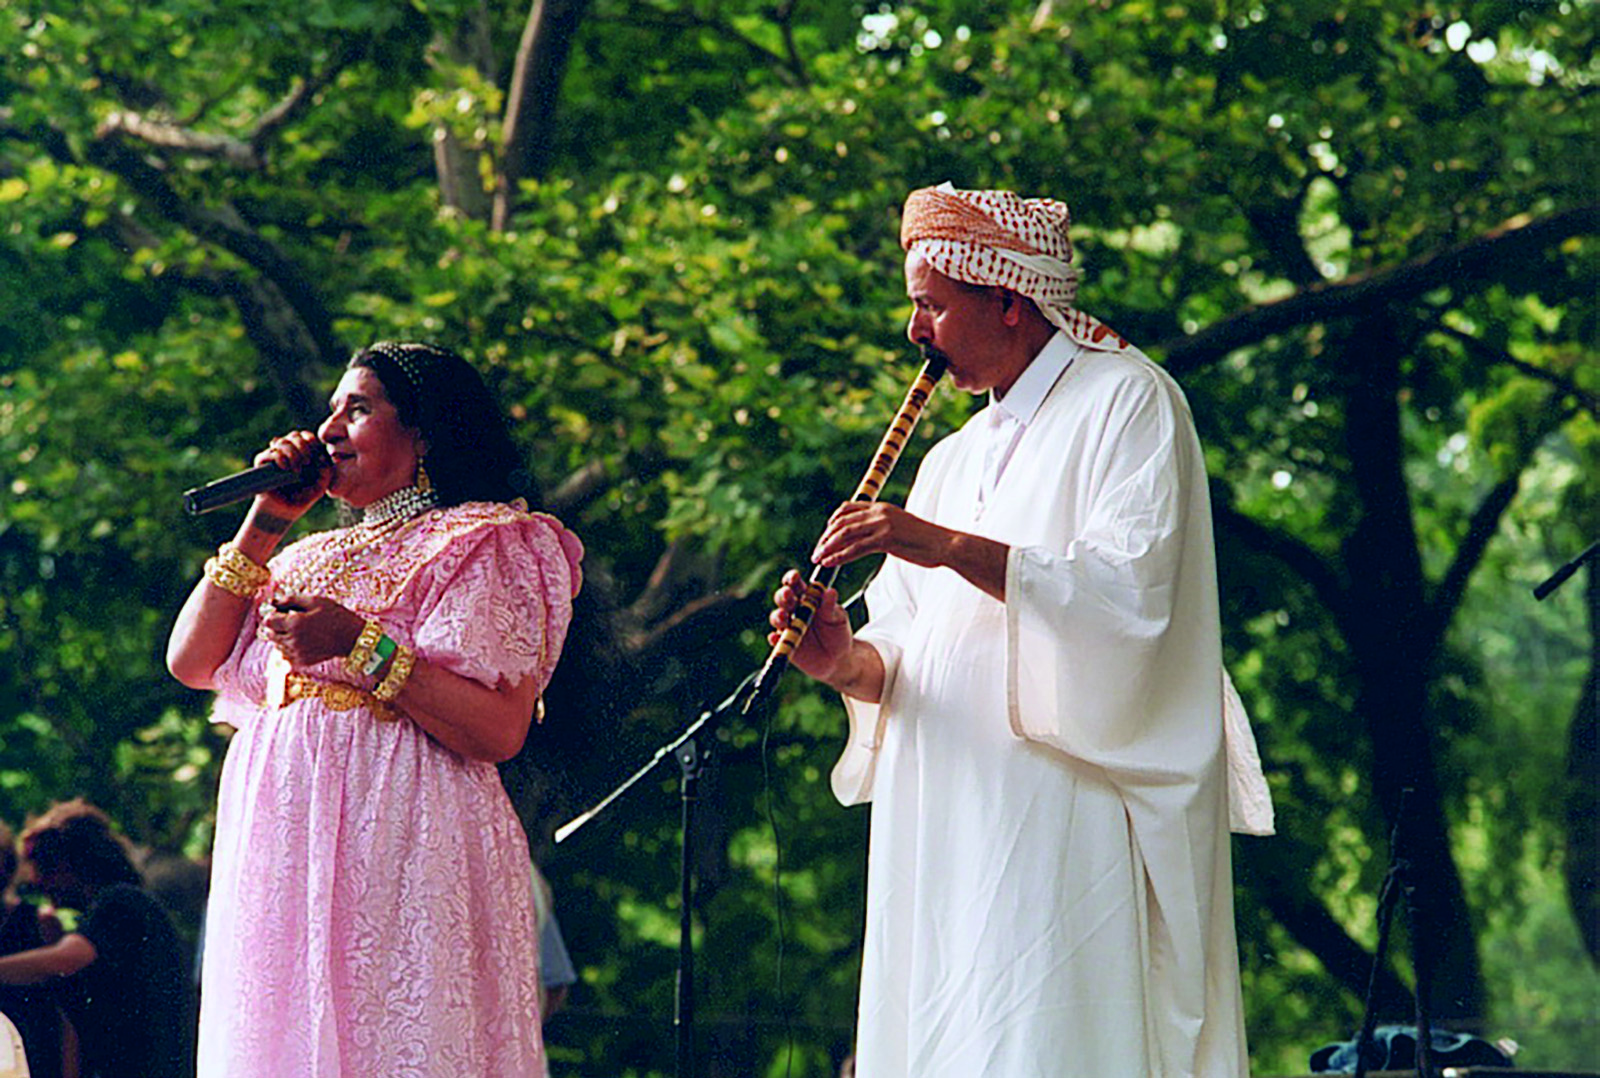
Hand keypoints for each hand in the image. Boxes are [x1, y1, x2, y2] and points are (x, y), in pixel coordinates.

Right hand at [251, 430, 329, 516]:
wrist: (284, 511)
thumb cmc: (302, 498)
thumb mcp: (320, 486)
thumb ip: (326, 472)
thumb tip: (322, 457)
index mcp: (302, 454)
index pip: (306, 436)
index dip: (311, 441)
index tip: (315, 455)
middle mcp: (287, 452)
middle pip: (294, 435)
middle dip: (302, 446)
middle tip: (306, 462)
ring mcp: (274, 457)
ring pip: (282, 441)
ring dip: (292, 452)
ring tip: (296, 469)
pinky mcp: (262, 465)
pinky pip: (269, 453)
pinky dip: (278, 457)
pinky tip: (284, 466)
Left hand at [256, 591, 366, 670]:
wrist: (352, 637)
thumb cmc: (335, 616)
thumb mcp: (315, 601)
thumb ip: (291, 600)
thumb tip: (272, 602)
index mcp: (294, 623)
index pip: (268, 621)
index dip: (273, 615)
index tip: (281, 612)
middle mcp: (293, 640)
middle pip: (269, 634)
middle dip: (276, 626)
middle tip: (289, 621)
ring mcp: (297, 653)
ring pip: (276, 645)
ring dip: (281, 637)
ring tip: (297, 631)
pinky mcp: (302, 661)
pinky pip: (285, 656)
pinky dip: (288, 648)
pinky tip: (301, 641)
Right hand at [767, 570, 853, 685]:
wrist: (838, 659)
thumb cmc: (838, 632)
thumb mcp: (838, 618)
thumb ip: (831, 607)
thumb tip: (831, 591)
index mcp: (807, 597)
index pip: (795, 584)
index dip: (792, 579)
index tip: (794, 577)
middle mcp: (794, 610)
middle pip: (783, 599)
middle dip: (783, 595)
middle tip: (788, 595)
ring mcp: (788, 627)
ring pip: (777, 618)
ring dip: (778, 616)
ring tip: (784, 617)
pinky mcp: (785, 643)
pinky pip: (776, 640)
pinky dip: (774, 639)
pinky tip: (776, 638)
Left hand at [811, 502, 954, 569]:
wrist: (944, 544)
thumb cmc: (925, 541)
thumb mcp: (901, 527)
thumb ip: (884, 526)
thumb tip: (872, 535)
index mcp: (882, 507)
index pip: (848, 508)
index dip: (832, 522)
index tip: (825, 535)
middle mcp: (879, 511)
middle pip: (842, 521)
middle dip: (826, 537)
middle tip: (817, 551)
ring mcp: (882, 524)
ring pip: (845, 534)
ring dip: (828, 547)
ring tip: (818, 559)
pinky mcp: (886, 539)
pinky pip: (855, 548)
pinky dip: (839, 556)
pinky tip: (831, 564)